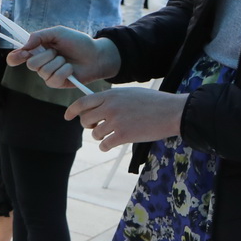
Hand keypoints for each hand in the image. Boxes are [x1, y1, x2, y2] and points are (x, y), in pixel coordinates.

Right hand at [6, 28, 121, 88]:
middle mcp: (40, 64)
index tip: (22, 54)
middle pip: (30, 64)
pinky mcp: (57, 84)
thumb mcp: (58, 33)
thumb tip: (25, 45)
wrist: (96, 55)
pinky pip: (53, 79)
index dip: (15, 57)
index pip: (17, 57)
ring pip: (43, 72)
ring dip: (58, 62)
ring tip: (66, 60)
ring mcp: (48, 75)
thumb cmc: (78, 42)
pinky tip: (70, 69)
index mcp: (37, 51)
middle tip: (56, 52)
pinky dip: (64, 71)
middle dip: (45, 56)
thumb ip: (39, 36)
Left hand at [68, 87, 188, 150]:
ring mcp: (116, 121)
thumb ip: (112, 99)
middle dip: (89, 126)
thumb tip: (96, 107)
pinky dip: (106, 146)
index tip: (67, 116)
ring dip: (100, 136)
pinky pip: (104, 145)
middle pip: (85, 120)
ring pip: (94, 134)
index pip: (82, 102)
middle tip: (98, 127)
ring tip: (112, 134)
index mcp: (111, 95)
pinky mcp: (123, 135)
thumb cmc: (154, 103)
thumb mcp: (130, 94)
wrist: (173, 112)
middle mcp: (110, 107)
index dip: (71, 110)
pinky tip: (113, 144)